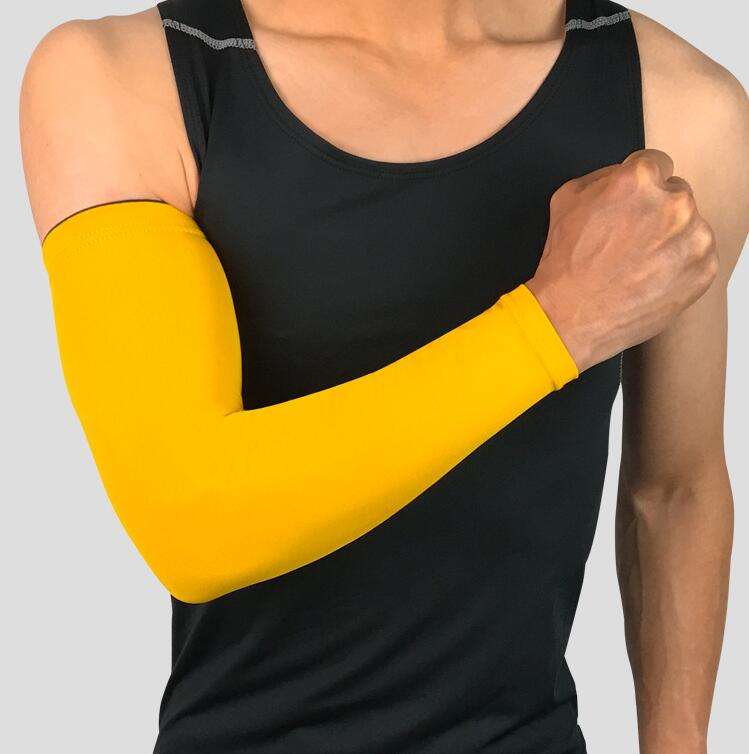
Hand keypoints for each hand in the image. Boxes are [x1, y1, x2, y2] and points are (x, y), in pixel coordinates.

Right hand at [526, 149, 717, 371]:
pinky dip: (679, 267)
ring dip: (670, 239)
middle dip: (656, 212)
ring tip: (638, 263)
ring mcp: (694, 239)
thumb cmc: (566, 263)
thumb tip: (621, 175)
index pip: (657, 164)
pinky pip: (698, 258)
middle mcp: (674, 204)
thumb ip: (602, 177)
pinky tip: (650, 278)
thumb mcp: (566, 200)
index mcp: (641, 180)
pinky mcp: (704, 271)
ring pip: (690, 227)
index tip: (631, 206)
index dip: (639, 187)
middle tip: (629, 240)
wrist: (572, 315)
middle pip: (676, 195)